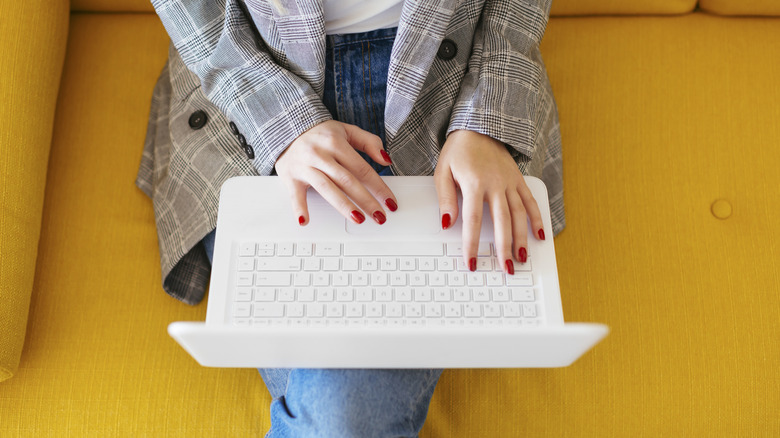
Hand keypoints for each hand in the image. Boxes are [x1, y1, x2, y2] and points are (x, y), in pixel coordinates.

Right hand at [275, 120, 396, 225]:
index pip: (362, 169)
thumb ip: (369, 142)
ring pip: (327, 188)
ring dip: (343, 205)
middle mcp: (320, 154)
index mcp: (336, 143)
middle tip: (379, 216)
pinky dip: (299, 208)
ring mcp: (305, 166)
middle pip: (347, 181)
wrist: (286, 127)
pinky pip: (295, 195)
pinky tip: (305, 221)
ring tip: (358, 219)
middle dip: (366, 200)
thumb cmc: (320, 134)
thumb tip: (386, 160)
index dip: (378, 187)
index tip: (389, 202)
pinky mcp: (290, 177)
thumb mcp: (347, 130)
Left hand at [434, 130, 544, 274]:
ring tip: (522, 258)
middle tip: (506, 268)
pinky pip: (530, 201)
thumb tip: (447, 223)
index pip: (472, 220)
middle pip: (502, 222)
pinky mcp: (518, 180)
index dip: (472, 244)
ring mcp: (509, 182)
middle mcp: (495, 184)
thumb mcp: (442, 171)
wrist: (479, 127)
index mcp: (474, 183)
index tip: (471, 262)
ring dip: (522, 239)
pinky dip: (536, 218)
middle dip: (504, 248)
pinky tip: (539, 235)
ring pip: (519, 215)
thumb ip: (445, 198)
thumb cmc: (458, 151)